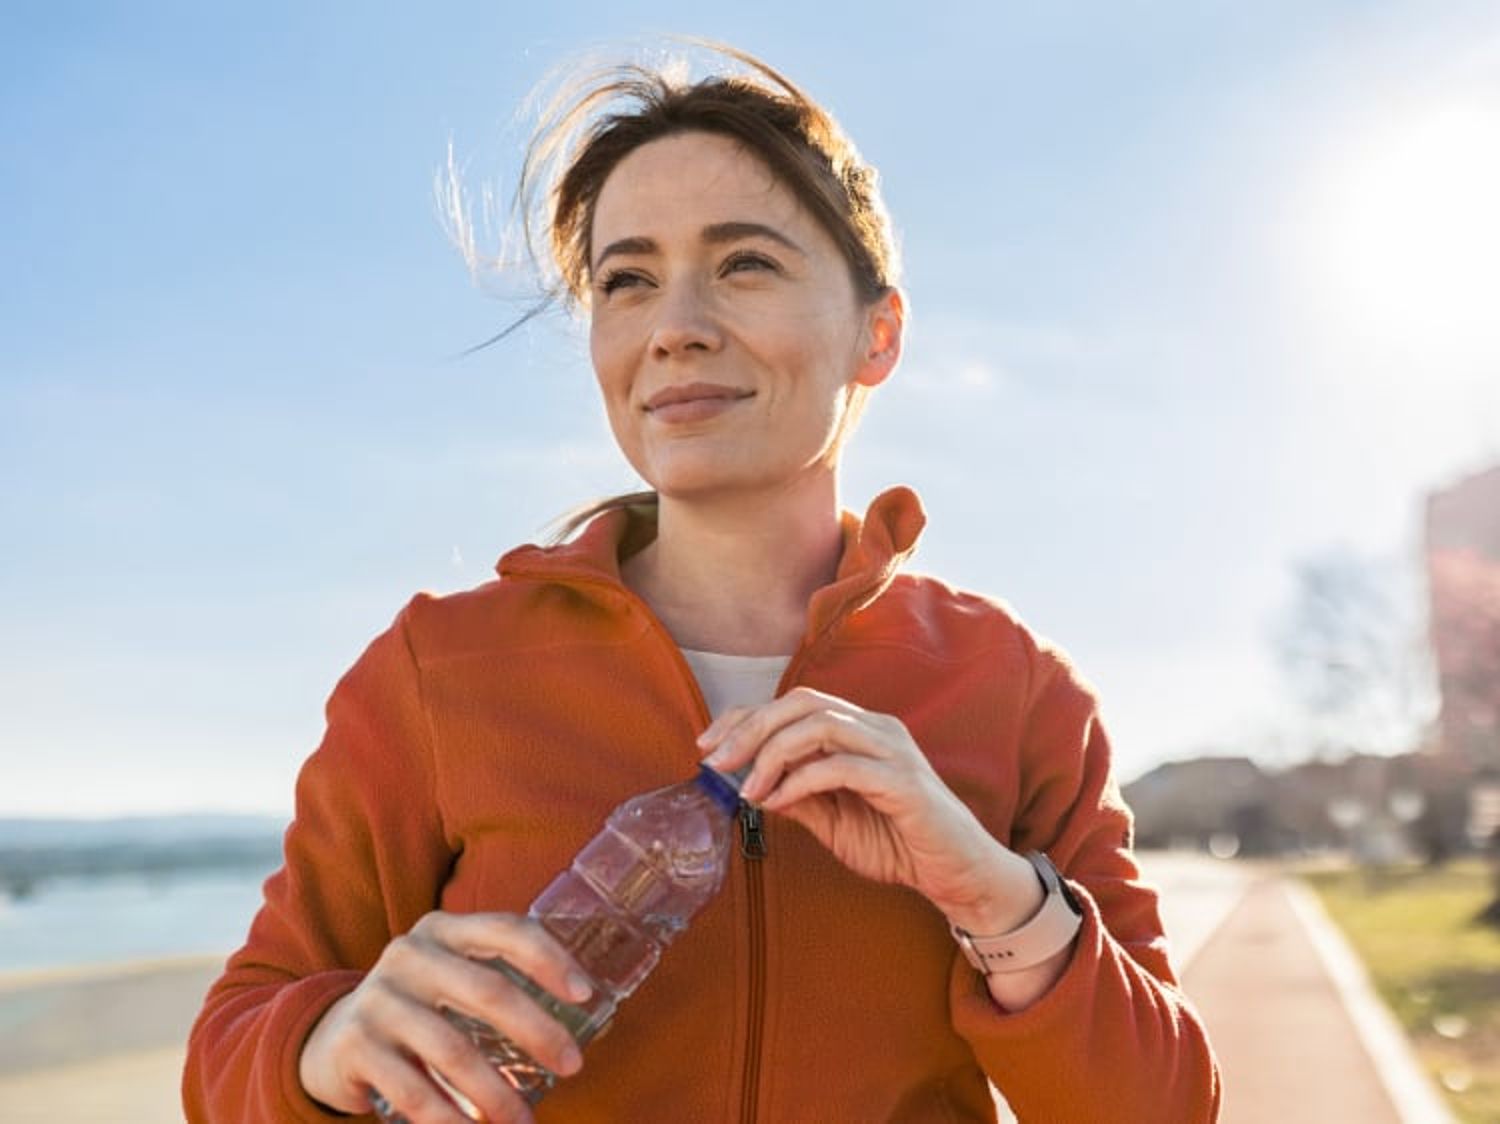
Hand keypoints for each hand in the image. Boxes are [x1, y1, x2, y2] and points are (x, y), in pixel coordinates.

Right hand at [298, 911, 592, 1123]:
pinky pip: (413, 1090)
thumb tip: (589, 1010)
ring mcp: (378, 999)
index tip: (585, 994)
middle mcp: (409, 955)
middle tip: (573, 1065)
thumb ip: (500, 978)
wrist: (331, 1038)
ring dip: (497, 1093)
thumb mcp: (451, 976)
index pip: (506, 930)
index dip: (550, 958)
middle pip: (487, 990)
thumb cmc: (419, 1006)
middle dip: (538, 1031)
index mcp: (443, 930)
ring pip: (453, 1050)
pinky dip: (450, 1119)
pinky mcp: (356, 1045)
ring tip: (525, 1121)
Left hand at [699, 687, 1032, 931]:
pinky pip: (841, 767)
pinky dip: (801, 781)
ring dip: (772, 753)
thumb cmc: (897, 843)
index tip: (707, 746)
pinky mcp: (903, 781)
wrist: (955, 874)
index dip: (744, 717)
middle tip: (716, 763)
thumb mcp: (832, 820)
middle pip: (801, 703)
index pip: (793, 703)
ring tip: (747, 789)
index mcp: (858, 730)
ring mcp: (892, 749)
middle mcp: (876, 728)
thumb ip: (796, 795)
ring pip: (820, 725)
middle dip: (750, 728)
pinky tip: (778, 803)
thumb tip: (747, 782)